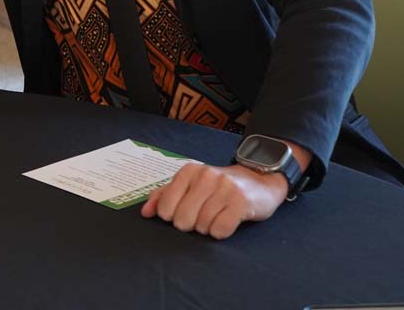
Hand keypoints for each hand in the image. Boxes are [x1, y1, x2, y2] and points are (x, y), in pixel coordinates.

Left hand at [140, 162, 287, 238]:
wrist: (258, 181)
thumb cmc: (218, 186)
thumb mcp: (190, 184)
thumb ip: (164, 195)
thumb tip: (145, 213)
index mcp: (188, 171)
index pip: (165, 207)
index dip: (172, 217)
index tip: (184, 212)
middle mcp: (205, 176)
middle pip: (182, 219)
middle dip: (190, 224)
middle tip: (202, 216)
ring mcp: (224, 188)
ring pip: (202, 226)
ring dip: (207, 228)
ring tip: (216, 216)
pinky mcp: (241, 202)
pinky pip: (220, 230)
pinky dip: (220, 232)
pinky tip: (226, 222)